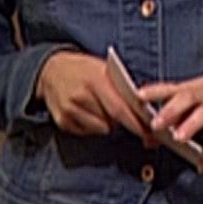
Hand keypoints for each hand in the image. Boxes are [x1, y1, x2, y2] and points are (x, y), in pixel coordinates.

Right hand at [35, 51, 152, 137]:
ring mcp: (69, 110)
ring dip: (110, 125)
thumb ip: (121, 88)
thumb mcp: (104, 70)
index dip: (136, 123)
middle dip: (130, 127)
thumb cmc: (85, 70)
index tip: (151, 133)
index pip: (119, 108)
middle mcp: (80, 95)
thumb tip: (144, 109)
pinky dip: (95, 126)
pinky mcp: (61, 121)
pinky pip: (87, 132)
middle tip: (145, 133)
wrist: (51, 70)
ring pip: (101, 128)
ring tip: (108, 111)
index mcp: (95, 80)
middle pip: (111, 121)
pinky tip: (92, 114)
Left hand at [138, 69, 202, 172]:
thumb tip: (148, 141)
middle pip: (185, 98)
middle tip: (156, 123)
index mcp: (189, 89)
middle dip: (170, 111)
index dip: (155, 92)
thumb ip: (170, 118)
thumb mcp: (191, 101)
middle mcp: (202, 95)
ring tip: (179, 138)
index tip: (140, 96)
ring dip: (190, 126)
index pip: (169, 89)